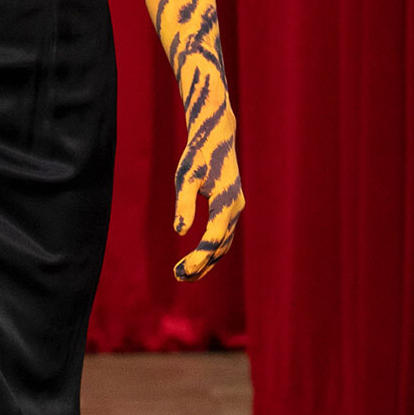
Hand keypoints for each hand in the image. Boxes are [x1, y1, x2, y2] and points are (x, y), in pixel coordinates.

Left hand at [172, 114, 244, 280]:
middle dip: (201, 265)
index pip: (213, 238)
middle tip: (178, 277)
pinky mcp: (231, 208)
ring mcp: (235, 209)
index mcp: (225, 202)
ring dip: (206, 262)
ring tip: (183, 274)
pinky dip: (210, 250)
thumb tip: (180, 232)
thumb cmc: (198, 154)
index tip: (182, 271)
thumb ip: (183, 203)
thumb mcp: (186, 176)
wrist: (216, 137)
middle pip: (220, 247)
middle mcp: (235, 208)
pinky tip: (195, 259)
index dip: (198, 257)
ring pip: (224, 244)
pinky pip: (223, 236)